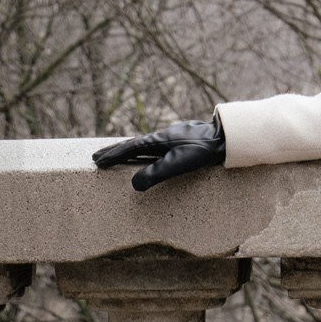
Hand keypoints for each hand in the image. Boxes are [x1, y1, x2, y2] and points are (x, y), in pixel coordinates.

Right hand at [92, 113, 225, 191]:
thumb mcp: (178, 165)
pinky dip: (141, 150)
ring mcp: (170, 137)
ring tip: (116, 154)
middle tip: (97, 156)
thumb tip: (133, 185)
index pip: (128, 149)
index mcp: (157, 141)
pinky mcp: (179, 140)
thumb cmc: (202, 151)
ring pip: (142, 144)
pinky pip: (153, 146)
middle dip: (114, 151)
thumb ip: (156, 174)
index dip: (112, 156)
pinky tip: (147, 153)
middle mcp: (161, 136)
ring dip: (127, 150)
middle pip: (132, 144)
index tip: (97, 161)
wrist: (224, 136)